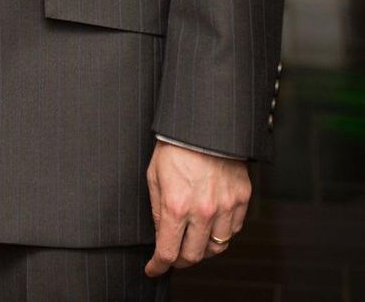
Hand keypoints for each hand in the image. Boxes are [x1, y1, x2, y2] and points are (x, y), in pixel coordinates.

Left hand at [145, 141, 250, 276]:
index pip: (168, 251)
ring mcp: (226, 207)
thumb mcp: (155, 176)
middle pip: (193, 256)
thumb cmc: (175, 146)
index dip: (158, 266)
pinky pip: (234, 231)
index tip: (154, 269)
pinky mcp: (242, 200)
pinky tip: (212, 224)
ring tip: (193, 240)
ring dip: (203, 249)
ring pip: (216, 248)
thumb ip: (158, 210)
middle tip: (173, 254)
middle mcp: (203, 211)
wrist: (203, 125)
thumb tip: (161, 234)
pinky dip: (222, 233)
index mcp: (177, 205)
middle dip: (180, 260)